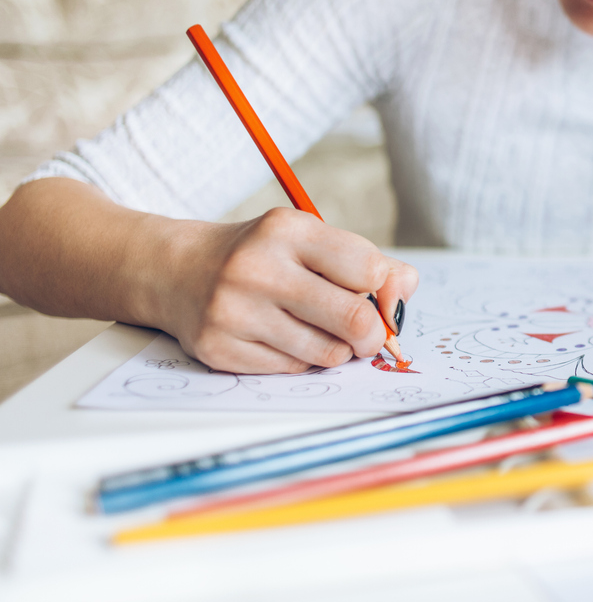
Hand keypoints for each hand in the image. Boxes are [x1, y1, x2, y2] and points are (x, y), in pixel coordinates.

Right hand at [164, 207, 419, 373]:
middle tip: (368, 334)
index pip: (368, 270)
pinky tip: (284, 338)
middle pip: (354, 319)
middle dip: (373, 334)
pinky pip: (293, 370)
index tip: (380, 299)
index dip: (385, 292)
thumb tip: (405, 290)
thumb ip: (366, 262)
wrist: (178, 271)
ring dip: (337, 349)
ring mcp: (234, 312)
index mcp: (287, 230)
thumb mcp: (311, 240)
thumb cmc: (263, 255)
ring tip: (320, 330)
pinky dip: (302, 360)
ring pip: (327, 353)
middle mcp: (257, 268)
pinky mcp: (219, 349)